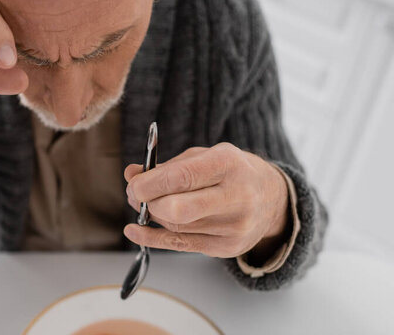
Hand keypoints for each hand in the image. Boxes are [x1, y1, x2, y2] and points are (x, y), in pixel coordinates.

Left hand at [123, 143, 290, 260]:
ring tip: (144, 204)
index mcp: (228, 164)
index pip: (182, 177)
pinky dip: (153, 238)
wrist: (272, 198)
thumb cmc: (231, 171)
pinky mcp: (228, 247)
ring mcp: (234, 226)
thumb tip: (131, 174)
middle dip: (148, 203)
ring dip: (151, 216)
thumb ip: (168, 166)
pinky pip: (182, 245)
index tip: (133, 184)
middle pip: (179, 209)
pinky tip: (135, 231)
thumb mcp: (203, 157)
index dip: (150, 184)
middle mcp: (236, 196)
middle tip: (135, 195)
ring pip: (177, 226)